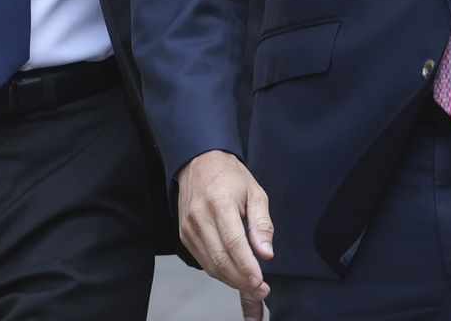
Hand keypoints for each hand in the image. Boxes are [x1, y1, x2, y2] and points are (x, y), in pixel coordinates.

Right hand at [176, 150, 273, 313]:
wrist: (199, 162)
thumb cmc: (230, 177)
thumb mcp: (255, 193)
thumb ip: (262, 224)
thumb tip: (266, 253)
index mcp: (219, 204)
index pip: (234, 244)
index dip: (247, 267)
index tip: (260, 282)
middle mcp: (199, 217)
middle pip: (220, 259)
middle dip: (242, 280)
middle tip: (259, 288)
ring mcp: (189, 227)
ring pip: (210, 264)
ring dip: (231, 280)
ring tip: (250, 285)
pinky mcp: (184, 234)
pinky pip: (202, 260)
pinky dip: (219, 271)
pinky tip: (234, 273)